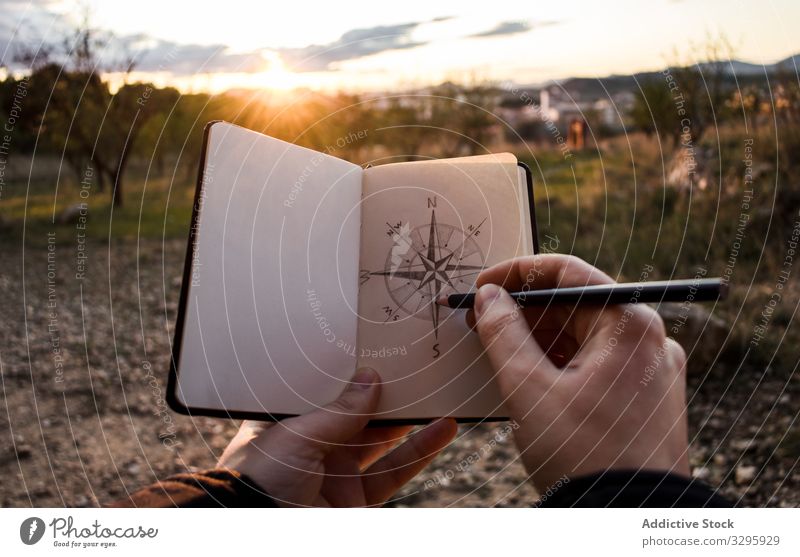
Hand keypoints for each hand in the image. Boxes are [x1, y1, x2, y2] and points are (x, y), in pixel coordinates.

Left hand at [217, 368, 456, 506]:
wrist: (260, 537)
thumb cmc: (259, 479)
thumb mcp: (296, 435)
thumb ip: (339, 410)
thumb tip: (371, 376)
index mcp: (285, 423)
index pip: (321, 390)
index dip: (347, 372)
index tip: (374, 350)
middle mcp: (311, 446)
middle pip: (356, 413)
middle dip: (384, 393)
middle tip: (412, 367)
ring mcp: (335, 473)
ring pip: (381, 441)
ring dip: (410, 420)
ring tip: (438, 391)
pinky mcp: (356, 499)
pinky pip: (394, 472)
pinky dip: (420, 451)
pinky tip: (442, 429)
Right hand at [469, 254, 688, 490]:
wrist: (628, 521)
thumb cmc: (583, 455)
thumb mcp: (529, 390)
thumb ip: (504, 333)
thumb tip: (489, 297)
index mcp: (630, 325)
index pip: (569, 272)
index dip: (517, 273)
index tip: (482, 285)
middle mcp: (649, 339)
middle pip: (577, 304)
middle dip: (524, 309)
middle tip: (479, 319)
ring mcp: (649, 369)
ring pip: (585, 335)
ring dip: (539, 337)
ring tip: (497, 349)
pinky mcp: (645, 397)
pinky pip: (597, 363)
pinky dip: (560, 361)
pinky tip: (528, 375)